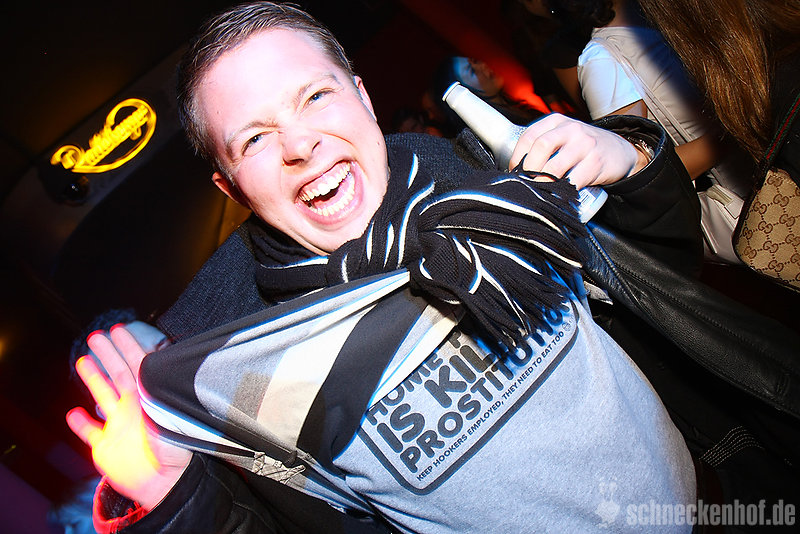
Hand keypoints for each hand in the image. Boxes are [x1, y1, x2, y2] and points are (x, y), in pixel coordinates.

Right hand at [66, 325, 191, 510]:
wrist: (165, 483)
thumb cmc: (173, 448)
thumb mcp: (167, 411)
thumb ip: (157, 388)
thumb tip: (151, 364)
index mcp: (149, 397)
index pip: (138, 365)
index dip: (128, 347)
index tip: (118, 330)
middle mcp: (134, 408)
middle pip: (118, 374)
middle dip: (108, 354)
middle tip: (96, 336)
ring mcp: (119, 426)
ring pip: (103, 397)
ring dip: (93, 378)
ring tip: (84, 361)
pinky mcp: (106, 447)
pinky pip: (91, 433)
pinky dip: (81, 424)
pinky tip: (73, 414)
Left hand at [509, 113, 646, 188]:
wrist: (619, 151)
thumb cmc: (583, 147)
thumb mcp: (563, 137)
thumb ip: (542, 146)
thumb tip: (517, 169)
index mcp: (556, 121)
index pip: (529, 136)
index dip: (517, 157)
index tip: (515, 171)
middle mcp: (570, 129)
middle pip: (541, 147)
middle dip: (529, 169)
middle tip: (526, 183)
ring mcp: (585, 144)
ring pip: (555, 167)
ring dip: (543, 183)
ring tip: (540, 191)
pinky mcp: (596, 163)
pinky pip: (573, 181)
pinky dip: (561, 191)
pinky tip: (557, 195)